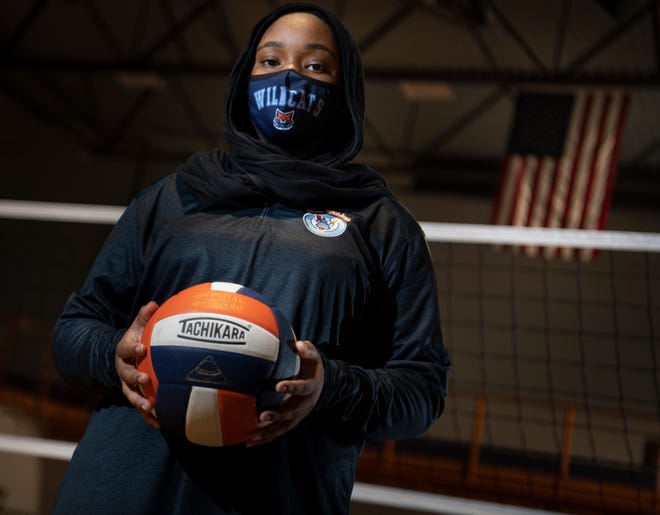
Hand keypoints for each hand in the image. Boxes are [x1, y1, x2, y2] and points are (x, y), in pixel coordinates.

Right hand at [115, 301, 160, 428]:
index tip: (141, 348)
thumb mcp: (139, 326)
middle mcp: (122, 368)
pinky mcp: (135, 396)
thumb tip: (154, 303)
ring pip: (130, 394)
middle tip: (145, 379)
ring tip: (150, 407)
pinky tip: (160, 423)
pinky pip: (140, 407)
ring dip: (139, 401)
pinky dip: (148, 416)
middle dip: (134, 378)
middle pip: (125, 375)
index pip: (125, 348)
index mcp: (123, 350)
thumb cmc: (138, 339)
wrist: (125, 358)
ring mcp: (127, 384)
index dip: (131, 348)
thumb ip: (145, 316)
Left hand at [248, 340, 323, 446]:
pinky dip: (264, 438)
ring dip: (268, 432)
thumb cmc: (311, 366)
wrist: (319, 384)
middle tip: (261, 416)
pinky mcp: (290, 422)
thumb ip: (308, 350)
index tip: (279, 386)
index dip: (292, 387)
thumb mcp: (313, 356)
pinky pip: (277, 432)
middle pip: (292, 413)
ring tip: (252, 437)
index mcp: (311, 387)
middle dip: (277, 415)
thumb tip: (299, 344)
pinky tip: (249, 442)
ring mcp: (298, 416)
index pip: (302, 388)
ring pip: (283, 427)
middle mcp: (305, 404)